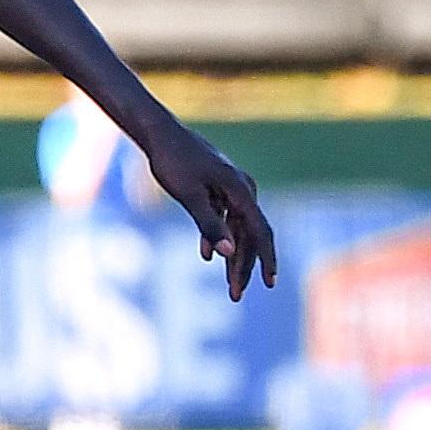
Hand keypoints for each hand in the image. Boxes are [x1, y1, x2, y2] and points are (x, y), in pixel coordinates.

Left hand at [143, 125, 276, 301]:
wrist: (160, 134)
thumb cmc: (173, 162)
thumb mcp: (189, 196)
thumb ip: (209, 225)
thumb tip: (228, 254)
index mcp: (241, 191)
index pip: (260, 232)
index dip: (267, 259)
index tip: (270, 284)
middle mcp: (243, 189)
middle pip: (250, 235)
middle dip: (244, 266)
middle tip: (235, 295)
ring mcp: (232, 189)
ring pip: (238, 229)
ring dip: (232, 256)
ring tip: (227, 285)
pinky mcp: (219, 188)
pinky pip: (225, 219)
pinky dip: (218, 237)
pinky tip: (208, 256)